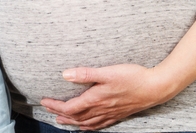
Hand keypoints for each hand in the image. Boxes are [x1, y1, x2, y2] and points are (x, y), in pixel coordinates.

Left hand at [42, 64, 172, 129]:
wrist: (156, 87)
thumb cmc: (132, 77)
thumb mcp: (107, 72)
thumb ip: (85, 74)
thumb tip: (65, 75)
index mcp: (96, 99)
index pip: (70, 107)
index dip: (55, 105)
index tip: (43, 101)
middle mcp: (102, 109)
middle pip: (76, 116)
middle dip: (60, 113)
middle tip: (48, 110)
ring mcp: (111, 113)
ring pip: (87, 122)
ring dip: (72, 122)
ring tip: (61, 121)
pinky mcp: (119, 114)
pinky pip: (100, 124)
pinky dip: (90, 126)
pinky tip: (87, 126)